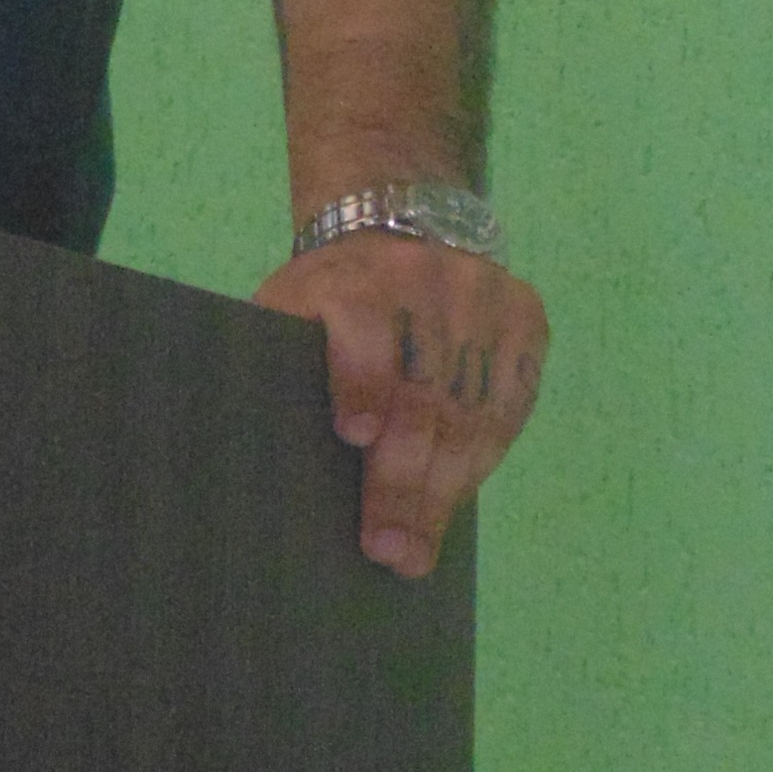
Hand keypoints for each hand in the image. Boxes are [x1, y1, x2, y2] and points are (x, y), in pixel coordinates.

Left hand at [254, 232, 547, 578]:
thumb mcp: (291, 305)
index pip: (364, 327)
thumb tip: (249, 447)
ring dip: (445, 488)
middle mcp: (426, 279)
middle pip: (422, 391)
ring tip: (418, 548)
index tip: (355, 435)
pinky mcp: (524, 317)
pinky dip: (484, 459)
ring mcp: (483, 297)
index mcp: (356, 277)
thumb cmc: (330, 295)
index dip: (361, 380)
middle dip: (404, 480)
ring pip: (472, 409)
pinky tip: (455, 498)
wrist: (399, 223)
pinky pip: (511, 405)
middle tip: (388, 548)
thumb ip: (280, 361)